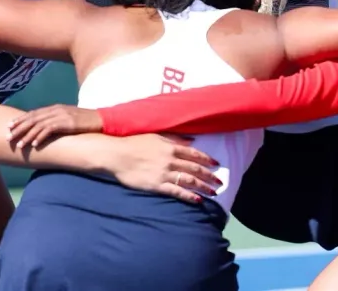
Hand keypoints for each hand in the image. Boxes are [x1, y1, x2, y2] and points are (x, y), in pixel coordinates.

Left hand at [7, 104, 102, 149]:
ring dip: (27, 135)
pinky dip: (40, 137)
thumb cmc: (85, 122)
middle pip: (32, 118)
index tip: (9, 126)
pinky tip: (34, 144)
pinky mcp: (67, 123)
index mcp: (55, 108)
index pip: (33, 113)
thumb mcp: (68, 119)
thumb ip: (56, 121)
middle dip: (18, 128)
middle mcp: (56, 110)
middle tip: (7, 136)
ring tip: (18, 145)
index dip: (20, 120)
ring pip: (38, 125)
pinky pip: (50, 130)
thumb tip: (45, 130)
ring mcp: (61, 115)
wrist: (100, 119)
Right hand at [105, 133, 222, 202]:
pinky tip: (197, 200)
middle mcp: (171, 160)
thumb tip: (191, 141)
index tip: (217, 164)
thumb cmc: (135, 143)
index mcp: (171, 147)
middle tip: (220, 182)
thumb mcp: (157, 136)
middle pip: (195, 168)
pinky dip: (188, 196)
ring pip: (189, 181)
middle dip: (209, 176)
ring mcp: (164, 173)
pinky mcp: (157, 185)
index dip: (207, 159)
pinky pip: (176, 191)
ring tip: (214, 193)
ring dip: (203, 187)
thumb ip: (175, 139)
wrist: (117, 155)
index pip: (194, 154)